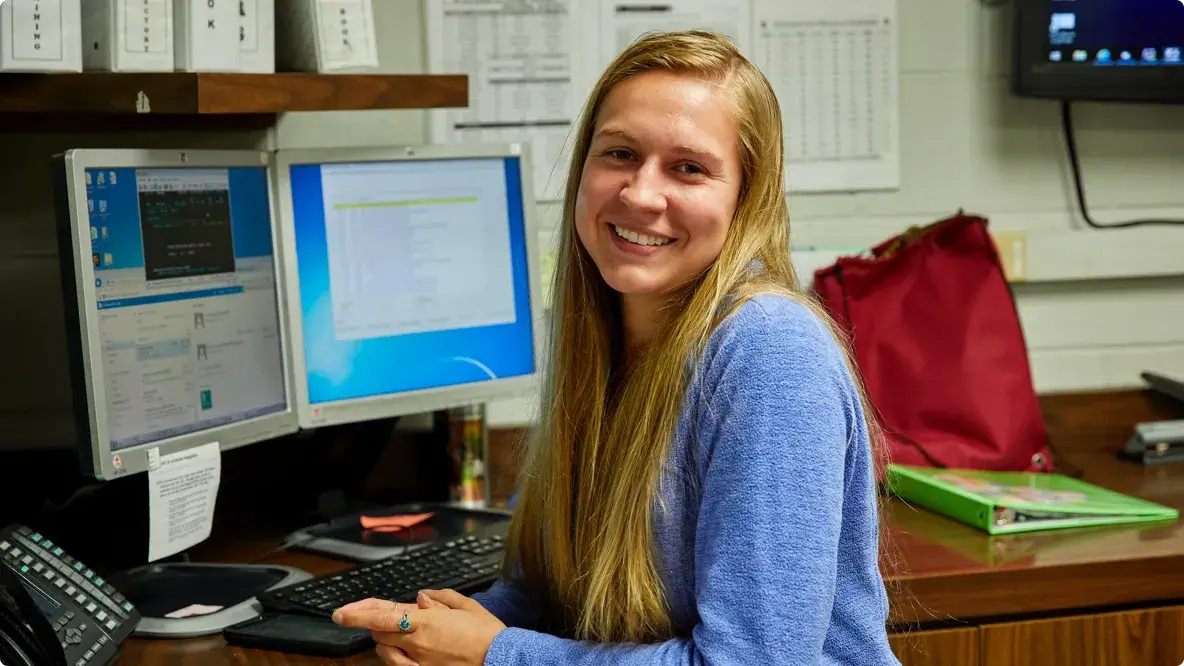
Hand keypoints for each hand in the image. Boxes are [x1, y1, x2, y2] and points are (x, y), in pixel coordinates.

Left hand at [333, 590, 505, 665]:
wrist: (501, 658)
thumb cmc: (487, 633)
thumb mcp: (466, 605)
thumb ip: (441, 598)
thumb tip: (422, 596)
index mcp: (425, 620)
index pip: (382, 615)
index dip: (357, 613)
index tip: (341, 613)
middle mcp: (417, 642)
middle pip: (379, 632)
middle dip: (376, 623)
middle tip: (377, 618)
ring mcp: (419, 661)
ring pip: (385, 651)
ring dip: (385, 641)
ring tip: (396, 635)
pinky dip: (395, 658)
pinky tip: (400, 653)